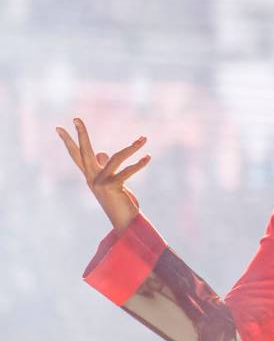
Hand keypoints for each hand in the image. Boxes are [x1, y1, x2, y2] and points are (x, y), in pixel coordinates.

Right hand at [56, 117, 150, 231]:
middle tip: (76, 118)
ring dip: (132, 147)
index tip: (59, 127)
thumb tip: (101, 152)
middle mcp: (92, 178)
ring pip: (116, 158)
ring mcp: (100, 183)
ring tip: (144, 138)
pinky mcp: (112, 187)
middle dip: (81, 135)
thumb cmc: (119, 200)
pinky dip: (140, 163)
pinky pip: (128, 171)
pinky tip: (148, 157)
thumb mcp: (111, 182)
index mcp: (90, 176)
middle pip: (84, 152)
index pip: (77, 155)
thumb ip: (105, 167)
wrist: (125, 222)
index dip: (69, 141)